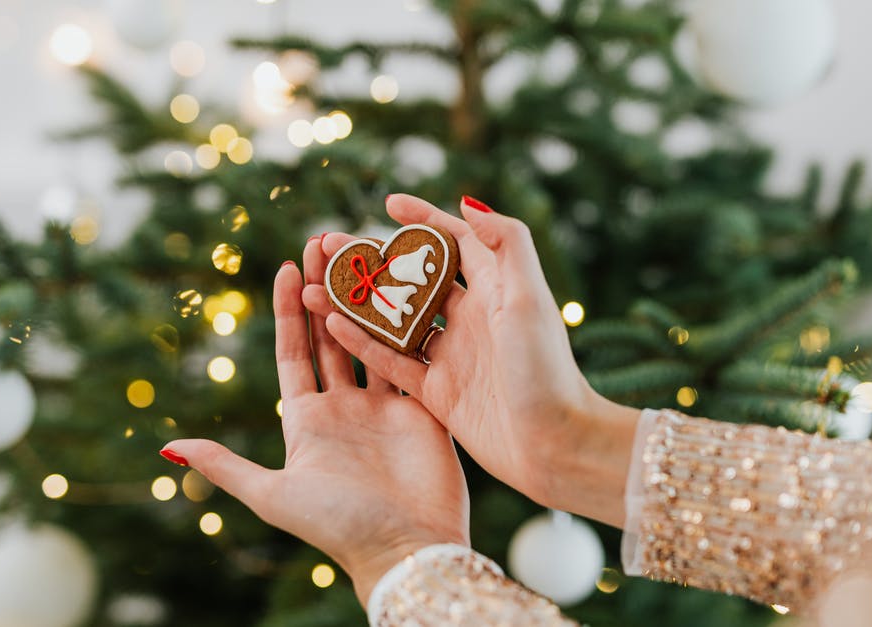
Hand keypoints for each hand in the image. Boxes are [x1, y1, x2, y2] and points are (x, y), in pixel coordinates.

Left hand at [161, 238, 468, 605]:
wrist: (406, 549)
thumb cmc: (337, 525)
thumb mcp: (272, 494)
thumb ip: (226, 466)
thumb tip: (167, 445)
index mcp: (309, 421)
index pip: (294, 352)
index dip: (290, 310)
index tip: (286, 267)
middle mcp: (347, 407)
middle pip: (333, 335)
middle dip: (328, 289)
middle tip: (324, 241)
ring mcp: (388, 405)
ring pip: (375, 337)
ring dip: (368, 297)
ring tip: (363, 252)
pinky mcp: (424, 407)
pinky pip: (412, 356)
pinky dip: (409, 322)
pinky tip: (409, 286)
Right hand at [301, 195, 639, 527]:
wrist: (557, 445)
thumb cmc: (548, 369)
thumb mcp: (530, 297)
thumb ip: (506, 243)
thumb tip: (467, 202)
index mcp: (495, 289)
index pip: (453, 241)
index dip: (423, 220)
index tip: (388, 203)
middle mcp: (471, 318)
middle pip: (413, 279)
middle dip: (373, 261)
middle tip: (330, 245)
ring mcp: (452, 356)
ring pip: (393, 321)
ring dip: (356, 303)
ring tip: (314, 286)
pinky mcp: (439, 393)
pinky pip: (391, 362)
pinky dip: (362, 344)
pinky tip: (329, 325)